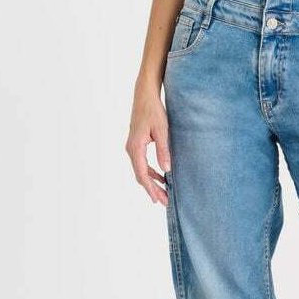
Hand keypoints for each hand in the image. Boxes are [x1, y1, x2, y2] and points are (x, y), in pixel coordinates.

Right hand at [126, 86, 170, 205]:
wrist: (145, 95)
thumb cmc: (153, 110)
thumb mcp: (162, 130)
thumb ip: (164, 151)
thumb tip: (167, 170)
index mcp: (135, 147)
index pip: (142, 174)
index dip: (150, 188)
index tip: (158, 199)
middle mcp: (131, 149)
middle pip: (141, 175)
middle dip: (152, 189)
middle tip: (164, 202)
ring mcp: (132, 147)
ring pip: (141, 170)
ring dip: (152, 182)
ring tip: (163, 193)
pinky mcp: (136, 144)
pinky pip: (142, 163)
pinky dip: (151, 172)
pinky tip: (161, 177)